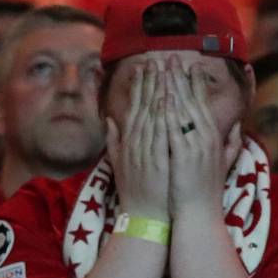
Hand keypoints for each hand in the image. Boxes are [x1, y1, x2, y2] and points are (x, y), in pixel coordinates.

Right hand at [106, 59, 171, 221]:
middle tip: (156, 59)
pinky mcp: (157, 160)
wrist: (144, 218)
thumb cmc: (136, 192)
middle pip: (142, 106)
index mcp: (128, 142)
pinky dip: (164, 114)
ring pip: (152, 114)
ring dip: (158, 91)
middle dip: (149, 81)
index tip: (144, 67)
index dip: (138, 87)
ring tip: (164, 70)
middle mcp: (135, 143)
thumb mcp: (119, 164)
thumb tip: (109, 120)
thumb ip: (115, 140)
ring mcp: (146, 150)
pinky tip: (168, 98)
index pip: (134, 108)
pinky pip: (161, 132)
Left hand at [163, 56, 232, 215]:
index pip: (203, 103)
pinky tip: (162, 96)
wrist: (198, 215)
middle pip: (192, 100)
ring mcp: (195, 146)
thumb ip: (232, 142)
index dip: (195, 83)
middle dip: (180, 77)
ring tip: (162, 68)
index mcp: (214, 136)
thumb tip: (238, 124)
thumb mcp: (225, 163)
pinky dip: (169, 111)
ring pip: (183, 109)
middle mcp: (206, 137)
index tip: (188, 65)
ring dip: (172, 87)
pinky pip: (175, 128)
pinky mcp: (184, 155)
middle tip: (172, 56)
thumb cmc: (206, 190)